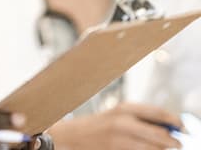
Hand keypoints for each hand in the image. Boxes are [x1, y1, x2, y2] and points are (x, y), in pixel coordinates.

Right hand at [48, 102, 180, 149]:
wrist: (70, 137)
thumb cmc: (99, 127)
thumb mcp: (117, 115)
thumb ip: (141, 119)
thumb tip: (172, 127)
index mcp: (124, 108)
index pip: (159, 112)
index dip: (175, 121)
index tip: (184, 128)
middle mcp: (122, 122)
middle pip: (161, 134)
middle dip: (173, 142)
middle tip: (178, 145)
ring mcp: (119, 140)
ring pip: (154, 149)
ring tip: (159, 149)